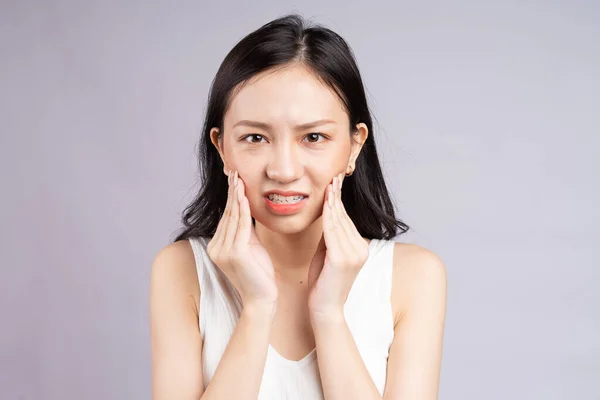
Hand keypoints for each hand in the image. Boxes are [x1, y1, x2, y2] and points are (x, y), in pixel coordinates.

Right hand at [206, 171, 277, 309]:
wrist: (262, 299)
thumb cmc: (260, 275)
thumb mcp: (251, 248)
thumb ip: (246, 231)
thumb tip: (247, 210)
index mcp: (217, 246)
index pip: (227, 216)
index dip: (231, 196)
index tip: (234, 178)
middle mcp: (216, 247)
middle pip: (228, 213)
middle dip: (231, 191)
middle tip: (233, 170)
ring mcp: (223, 251)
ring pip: (233, 217)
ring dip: (237, 196)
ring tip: (238, 178)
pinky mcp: (234, 253)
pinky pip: (240, 226)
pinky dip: (243, 209)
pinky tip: (244, 196)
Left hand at [307, 173, 369, 317]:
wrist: (325, 309)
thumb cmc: (322, 283)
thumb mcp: (326, 254)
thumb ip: (329, 237)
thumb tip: (326, 216)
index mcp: (360, 249)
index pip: (346, 220)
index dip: (339, 201)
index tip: (335, 183)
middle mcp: (361, 250)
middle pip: (344, 217)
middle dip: (337, 196)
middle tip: (334, 176)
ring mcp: (354, 254)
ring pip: (339, 222)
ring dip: (332, 201)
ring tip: (329, 183)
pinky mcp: (343, 259)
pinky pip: (332, 232)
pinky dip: (328, 215)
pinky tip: (325, 202)